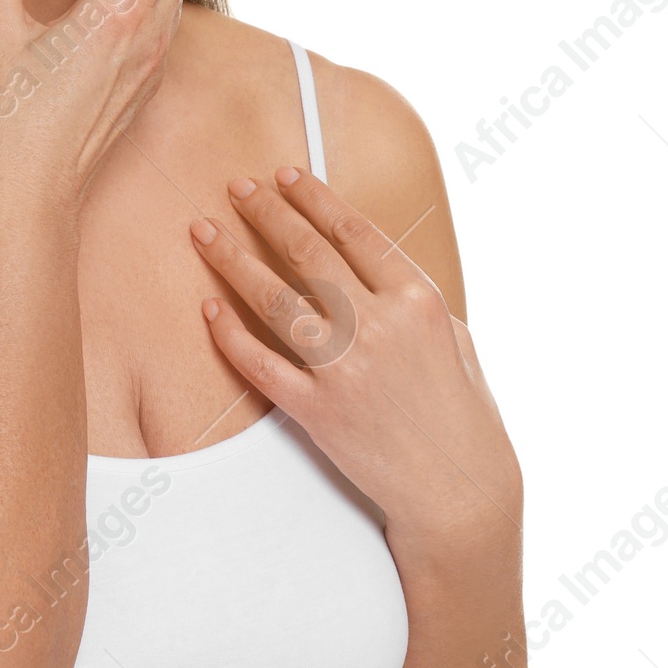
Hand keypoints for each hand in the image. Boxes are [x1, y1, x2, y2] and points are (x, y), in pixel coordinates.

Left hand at [188, 166, 519, 542]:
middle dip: (266, 213)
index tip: (286, 175)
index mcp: (418, 302)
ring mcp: (345, 371)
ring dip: (232, 261)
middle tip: (235, 187)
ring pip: (274, 300)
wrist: (459, 492)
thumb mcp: (455, 339)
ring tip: (203, 231)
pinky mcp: (317, 412)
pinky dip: (230, 334)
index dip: (314, 199)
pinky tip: (209, 307)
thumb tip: (367, 258)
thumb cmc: (463, 414)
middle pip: (308, 254)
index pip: (354, 232)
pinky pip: (260, 364)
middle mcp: (379, 328)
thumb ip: (409, 297)